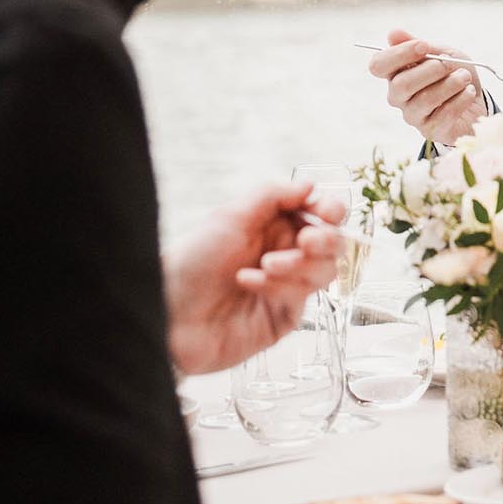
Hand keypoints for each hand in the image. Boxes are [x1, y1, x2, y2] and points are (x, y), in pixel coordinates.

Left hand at [162, 182, 343, 374]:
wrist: (169, 310)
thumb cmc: (193, 260)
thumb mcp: (231, 216)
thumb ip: (273, 196)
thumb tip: (310, 185)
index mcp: (277, 226)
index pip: (323, 216)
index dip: (332, 212)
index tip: (326, 213)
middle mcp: (287, 255)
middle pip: (333, 245)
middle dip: (324, 241)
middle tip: (305, 242)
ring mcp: (288, 288)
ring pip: (324, 273)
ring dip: (297, 265)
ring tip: (265, 265)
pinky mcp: (283, 318)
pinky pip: (299, 299)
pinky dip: (276, 286)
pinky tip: (248, 281)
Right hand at [366, 28, 487, 144]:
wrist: (477, 99)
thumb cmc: (455, 74)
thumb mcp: (442, 53)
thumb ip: (419, 45)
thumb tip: (393, 33)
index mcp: (396, 73)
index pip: (378, 65)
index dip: (399, 54)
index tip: (424, 46)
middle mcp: (398, 96)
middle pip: (401, 85)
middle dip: (431, 70)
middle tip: (451, 64)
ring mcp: (413, 116)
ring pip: (425, 100)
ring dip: (450, 84)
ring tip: (465, 77)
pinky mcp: (431, 131)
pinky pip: (444, 115)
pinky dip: (460, 99)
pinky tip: (469, 92)